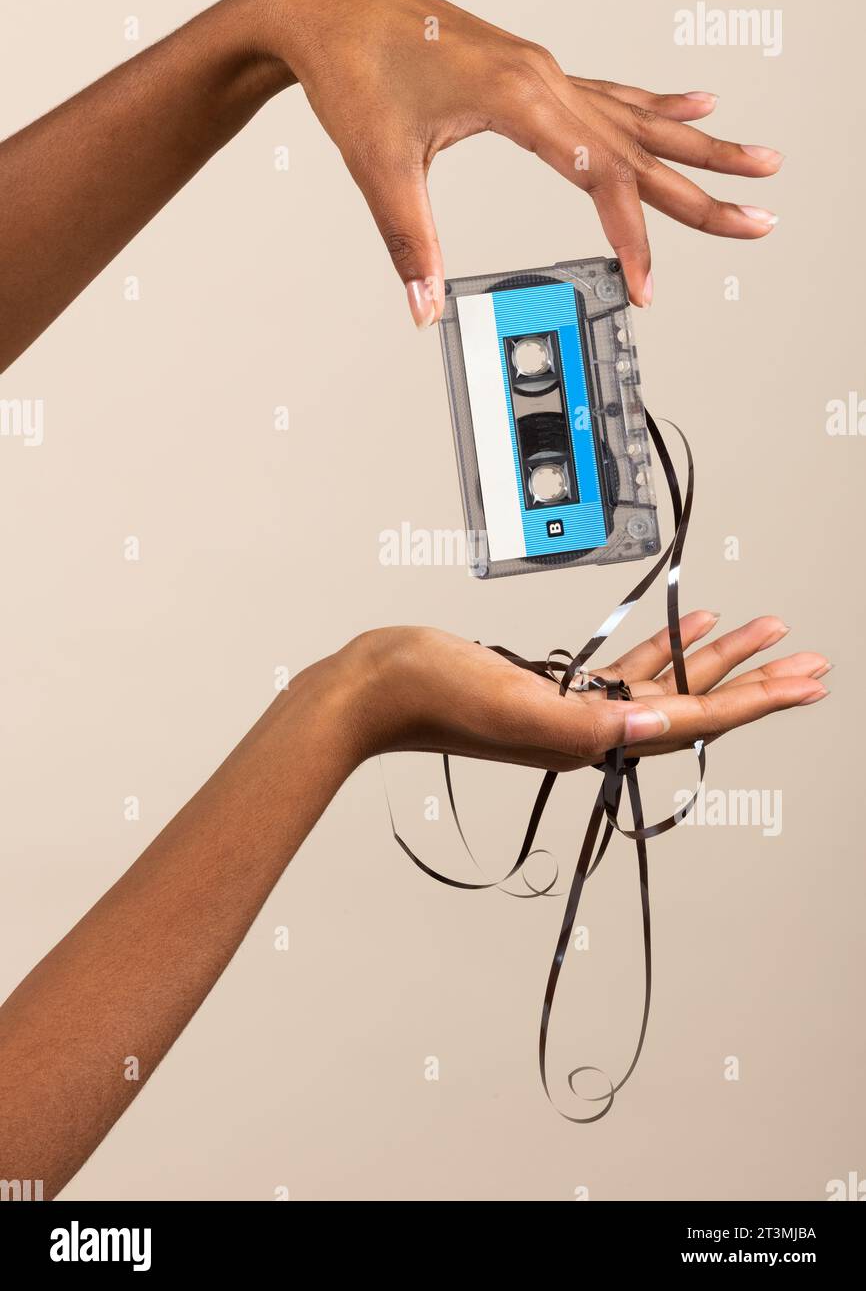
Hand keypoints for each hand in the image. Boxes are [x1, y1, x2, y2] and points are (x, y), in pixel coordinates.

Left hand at [263, 0, 783, 321]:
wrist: (327, 7)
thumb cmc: (352, 70)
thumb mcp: (380, 167)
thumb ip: (411, 243)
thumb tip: (426, 309)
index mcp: (518, 98)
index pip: (602, 177)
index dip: (632, 237)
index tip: (648, 285)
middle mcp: (543, 78)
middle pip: (643, 144)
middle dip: (705, 189)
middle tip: (761, 218)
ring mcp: (541, 70)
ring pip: (637, 116)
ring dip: (699, 142)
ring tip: (757, 160)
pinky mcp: (529, 71)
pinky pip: (610, 93)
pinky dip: (655, 104)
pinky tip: (695, 102)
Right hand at [320, 611, 828, 771]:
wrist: (376, 687)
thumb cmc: (431, 693)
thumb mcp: (508, 702)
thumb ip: (581, 722)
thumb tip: (655, 720)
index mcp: (590, 741)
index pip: (692, 720)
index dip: (754, 700)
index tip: (805, 682)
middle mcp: (593, 732)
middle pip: (695, 705)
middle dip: (755, 682)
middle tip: (810, 662)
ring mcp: (575, 712)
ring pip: (667, 683)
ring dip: (717, 659)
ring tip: (765, 633)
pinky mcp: (553, 690)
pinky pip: (626, 670)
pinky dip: (662, 648)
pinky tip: (688, 626)